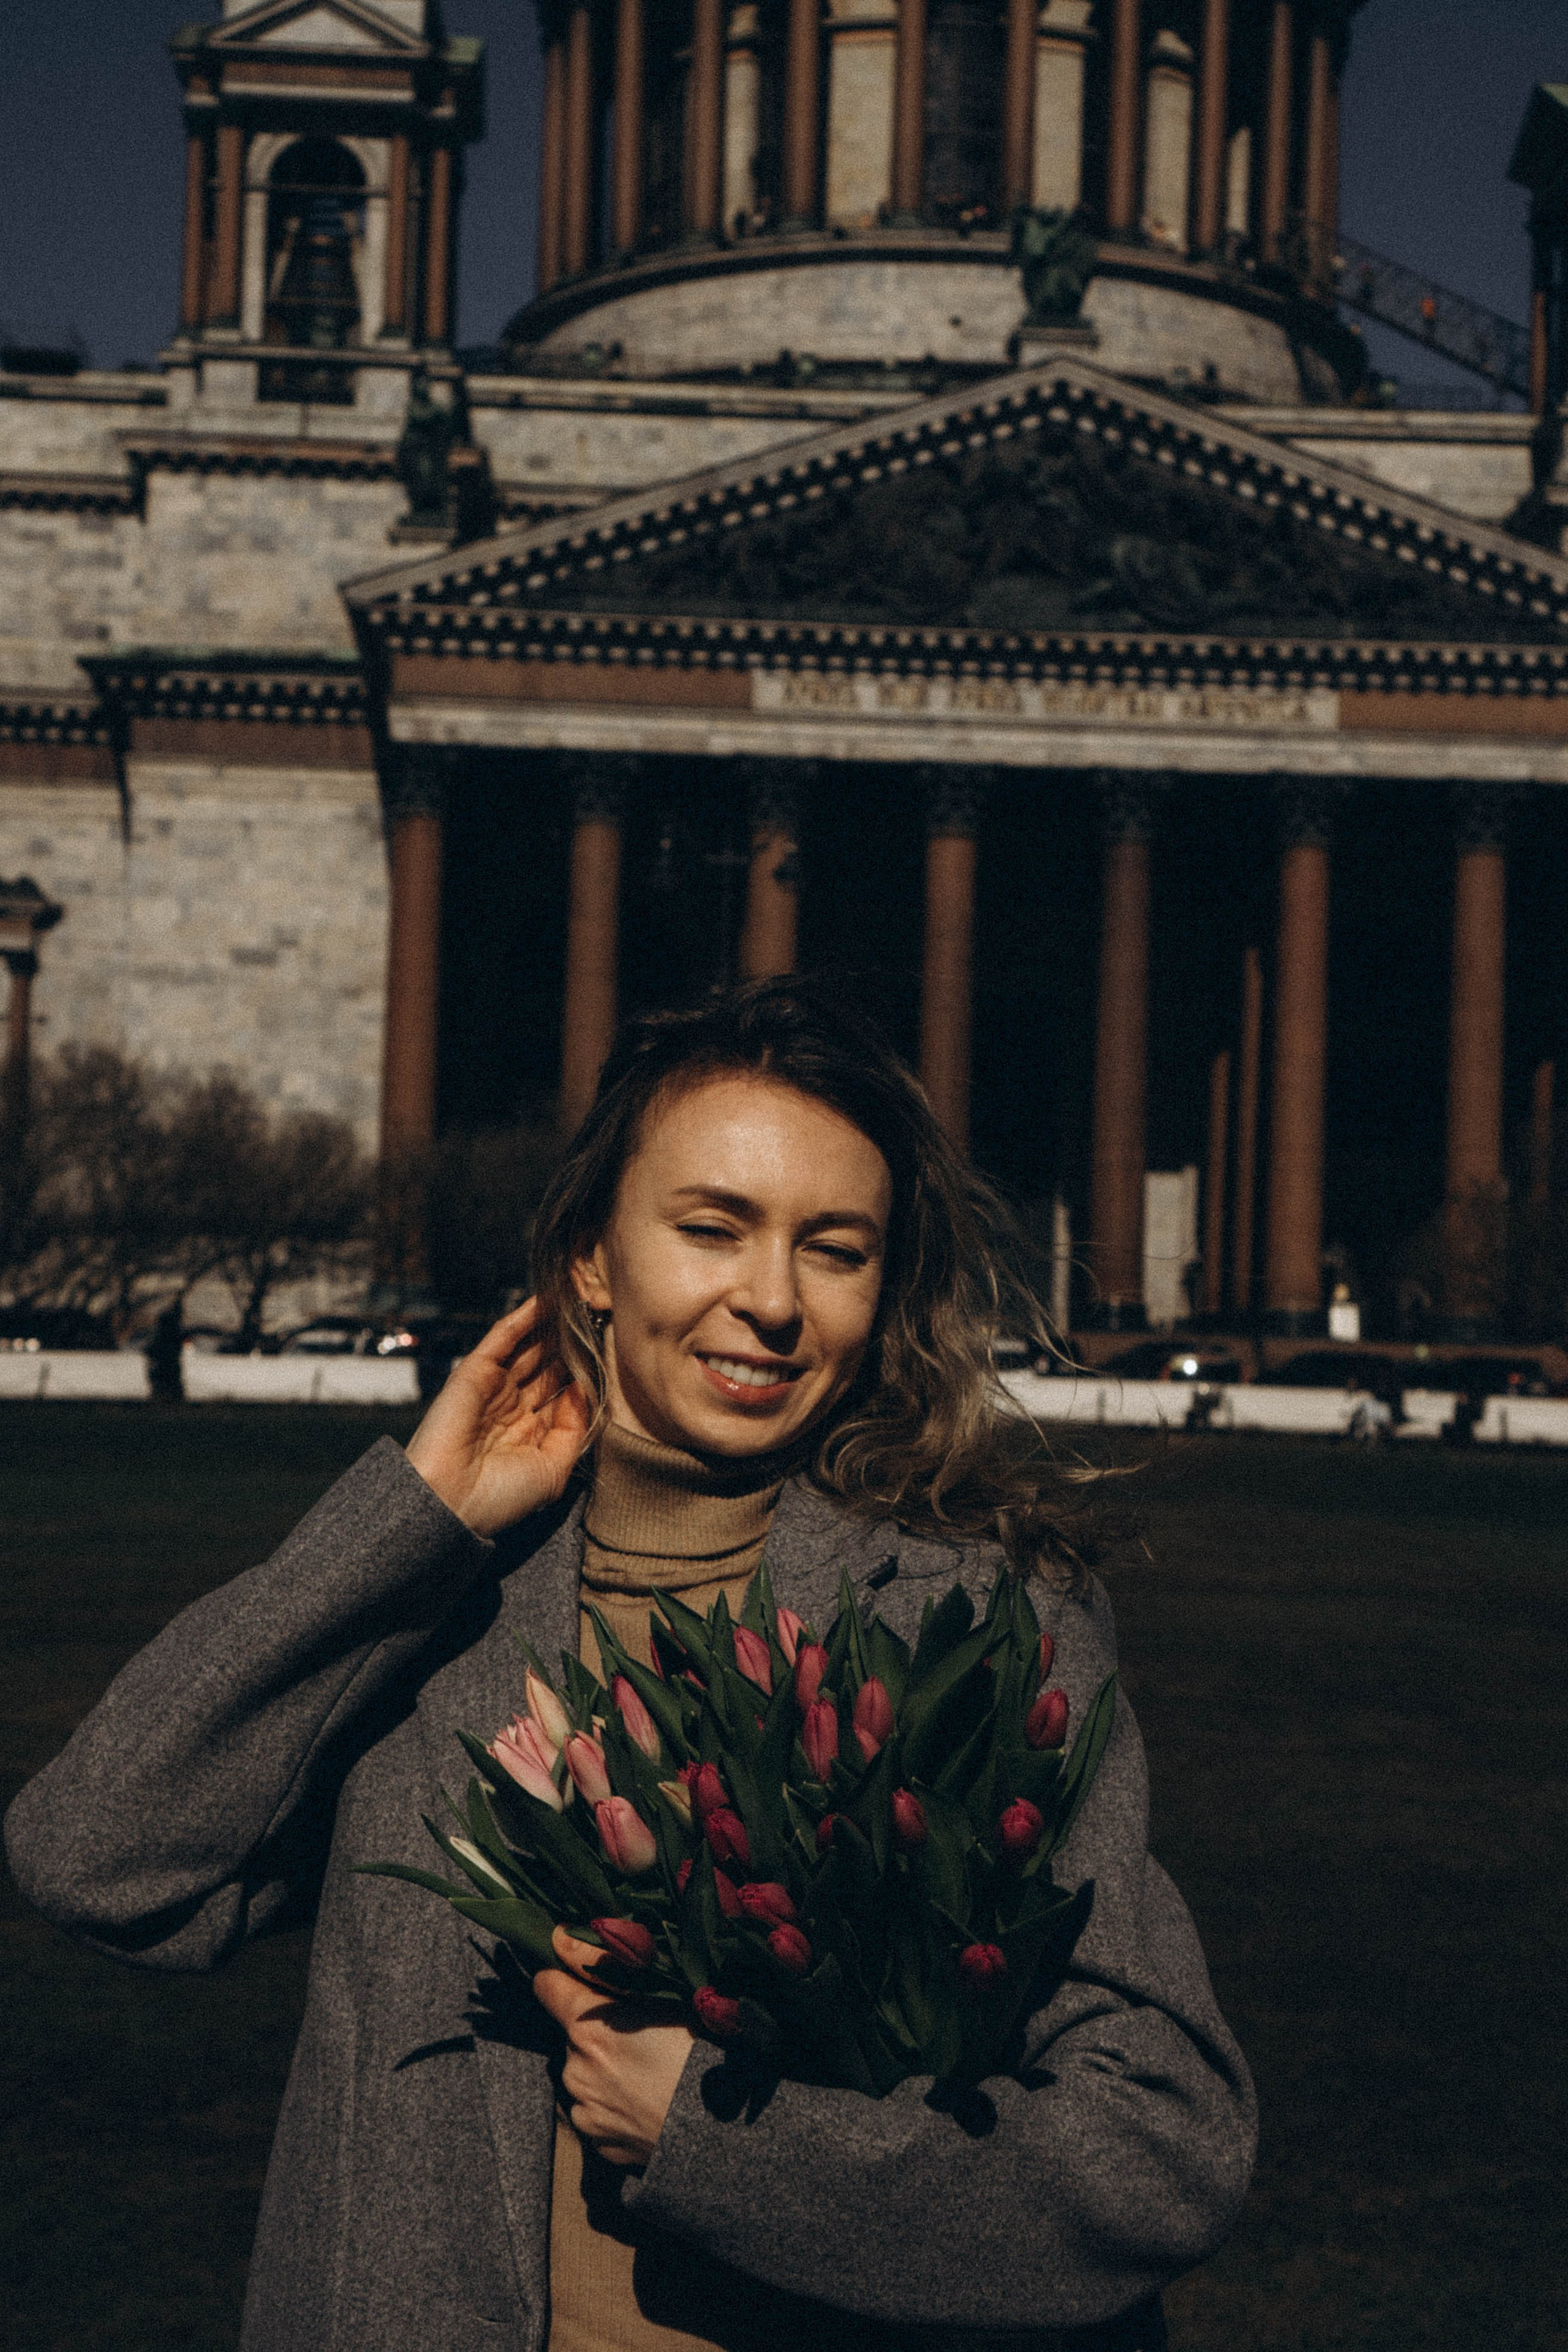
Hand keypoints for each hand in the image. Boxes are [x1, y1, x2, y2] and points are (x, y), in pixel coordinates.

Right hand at [405, 1299, 591, 1538]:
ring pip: (529, 1347)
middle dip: (571, 1344)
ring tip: (579, 1300)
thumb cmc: (501, 1497)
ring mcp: (494, 1387)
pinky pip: (503, 1338)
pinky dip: (524, 1318)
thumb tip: (584, 1388)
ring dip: (552, 1325)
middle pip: (548, 1365)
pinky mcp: (474, 1371)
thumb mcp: (553, 1469)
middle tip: (598, 1316)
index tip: (609, 1351)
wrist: (451, 1502)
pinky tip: (548, 1300)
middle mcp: (513, 1407)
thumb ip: (573, 1428)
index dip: (584, 1371)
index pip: (562, 1392)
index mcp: (531, 1432)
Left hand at [533, 1929, 694, 2167]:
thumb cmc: (701, 2056)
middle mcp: (575, 2072)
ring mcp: (585, 2113)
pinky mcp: (599, 2146)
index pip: (547, 1985)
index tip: (587, 1979)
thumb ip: (600, 1965)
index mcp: (587, 2029)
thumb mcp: (662, 1997)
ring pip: (585, 2073)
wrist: (723, 2135)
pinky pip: (598, 2112)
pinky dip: (616, 2104)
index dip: (566, 1976)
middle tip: (644, 2034)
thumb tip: (559, 1937)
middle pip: (573, 2033)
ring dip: (606, 2068)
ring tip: (653, 2072)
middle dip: (598, 2029)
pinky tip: (650, 2102)